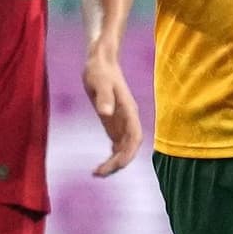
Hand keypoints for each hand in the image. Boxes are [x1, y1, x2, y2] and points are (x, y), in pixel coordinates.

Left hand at [83, 53, 142, 175]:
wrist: (100, 60)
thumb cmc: (99, 69)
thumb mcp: (98, 81)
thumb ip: (103, 96)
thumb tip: (105, 113)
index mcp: (129, 111)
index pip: (135, 138)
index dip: (128, 154)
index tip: (114, 165)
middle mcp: (128, 119)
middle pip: (130, 147)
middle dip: (118, 163)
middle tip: (99, 173)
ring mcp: (121, 121)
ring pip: (124, 148)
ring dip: (114, 162)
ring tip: (97, 173)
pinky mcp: (113, 122)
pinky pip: (116, 144)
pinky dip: (111, 156)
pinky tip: (102, 165)